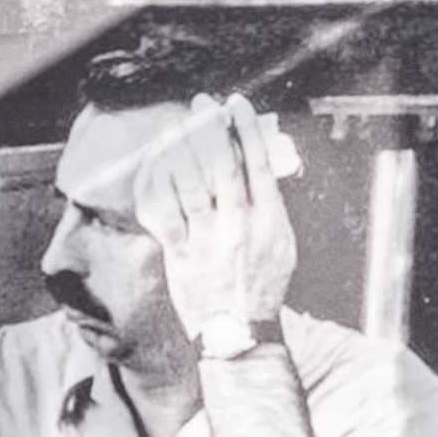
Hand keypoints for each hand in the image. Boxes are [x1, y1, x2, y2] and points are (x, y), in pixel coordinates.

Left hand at [133, 93, 296, 347]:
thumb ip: (269, 207)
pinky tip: (156, 165)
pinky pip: (166, 212)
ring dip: (183, 149)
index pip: (258, 163)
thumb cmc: (262, 286)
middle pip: (223, 165)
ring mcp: (208, 239)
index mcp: (270, 220)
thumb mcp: (281, 244)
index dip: (246, 128)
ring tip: (176, 126)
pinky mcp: (181, 253)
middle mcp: (240, 225)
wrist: (239, 331)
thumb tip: (259, 169)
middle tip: (201, 105)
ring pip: (192, 183)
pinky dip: (160, 185)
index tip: (236, 104)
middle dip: (211, 129)